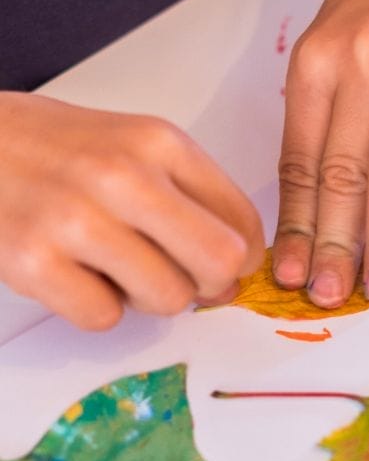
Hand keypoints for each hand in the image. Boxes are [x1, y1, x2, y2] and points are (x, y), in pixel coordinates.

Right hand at [0, 93, 263, 328]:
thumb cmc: (58, 149)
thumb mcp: (134, 147)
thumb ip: (190, 201)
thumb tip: (232, 277)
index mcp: (159, 143)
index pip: (243, 222)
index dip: (241, 258)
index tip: (218, 264)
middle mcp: (124, 176)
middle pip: (219, 263)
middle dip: (207, 284)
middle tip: (176, 276)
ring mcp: (75, 220)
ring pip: (167, 298)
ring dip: (147, 297)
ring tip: (115, 268)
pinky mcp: (33, 262)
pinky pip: (104, 318)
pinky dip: (95, 307)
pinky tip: (75, 274)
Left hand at [273, 0, 368, 307]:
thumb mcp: (330, 45)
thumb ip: (324, 117)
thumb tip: (325, 202)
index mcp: (314, 64)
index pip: (299, 162)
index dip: (294, 225)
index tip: (288, 272)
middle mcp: (357, 64)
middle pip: (340, 174)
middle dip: (332, 245)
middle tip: (327, 296)